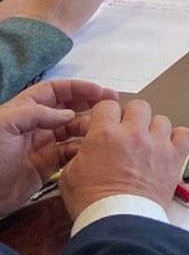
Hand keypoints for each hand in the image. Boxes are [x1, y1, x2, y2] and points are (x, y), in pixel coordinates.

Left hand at [0, 79, 117, 215]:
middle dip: (89, 104)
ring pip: (73, 130)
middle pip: (67, 109)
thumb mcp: (4, 125)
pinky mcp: (47, 166)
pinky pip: (71, 153)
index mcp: (23, 111)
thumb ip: (36, 114)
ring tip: (105, 130)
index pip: (53, 91)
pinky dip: (84, 150)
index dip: (76, 88)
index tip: (99, 91)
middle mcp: (35, 125)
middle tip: (112, 106)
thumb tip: (69, 114)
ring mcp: (42, 146)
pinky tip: (95, 149)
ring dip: (89, 128)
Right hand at [58, 98, 188, 220]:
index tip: (106, 123)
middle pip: (138, 107)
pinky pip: (184, 135)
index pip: (107, 105)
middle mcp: (134, 134)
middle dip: (131, 117)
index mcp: (105, 134)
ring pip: (161, 120)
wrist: (119, 221)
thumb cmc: (94, 203)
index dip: (105, 114)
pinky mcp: (174, 158)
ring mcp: (157, 144)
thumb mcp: (71, 175)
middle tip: (126, 133)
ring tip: (147, 145)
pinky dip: (178, 139)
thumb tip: (87, 146)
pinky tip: (168, 148)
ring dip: (154, 130)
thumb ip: (81, 153)